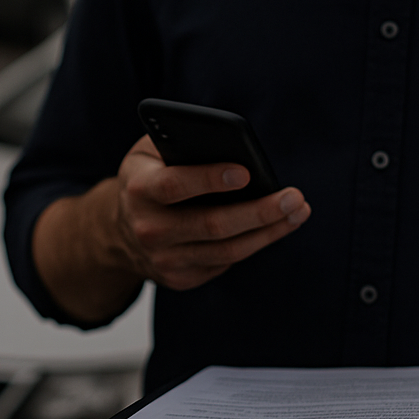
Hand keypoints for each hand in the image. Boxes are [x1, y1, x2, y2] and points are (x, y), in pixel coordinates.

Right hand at [110, 135, 310, 289]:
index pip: (173, 185)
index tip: (246, 172)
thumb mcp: (150, 151)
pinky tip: (277, 227)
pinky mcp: (180, 278)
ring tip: (297, 212)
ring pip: (227, 250)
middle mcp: (149, 228)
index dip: (208, 179)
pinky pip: (226, 263)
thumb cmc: (149, 176)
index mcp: (139, 189)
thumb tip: (233, 146)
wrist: (121, 229)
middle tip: (294, 197)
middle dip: (258, 211)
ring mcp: (164, 259)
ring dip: (268, 232)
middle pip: (211, 224)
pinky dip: (255, 243)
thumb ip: (181, 140)